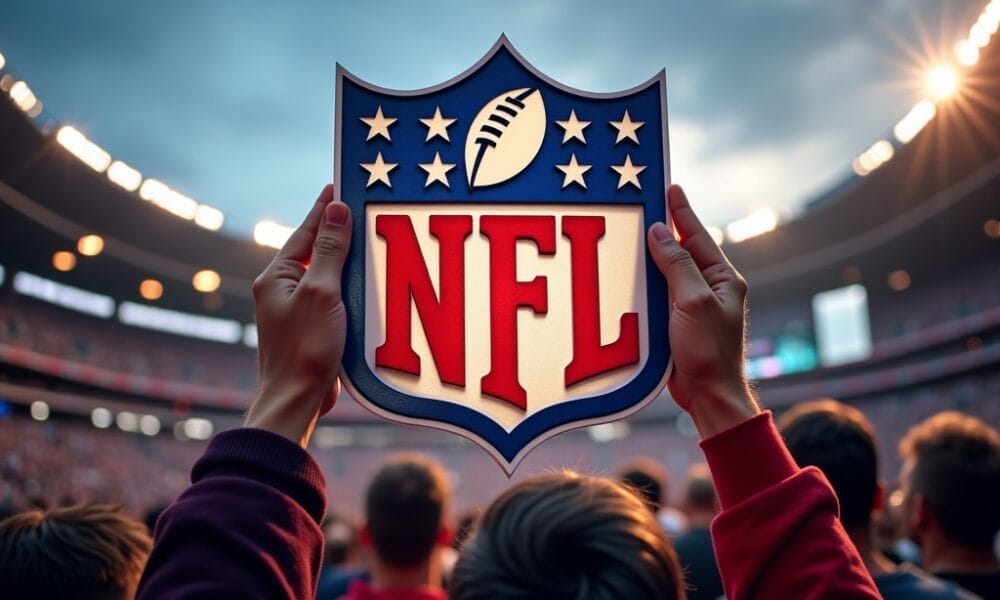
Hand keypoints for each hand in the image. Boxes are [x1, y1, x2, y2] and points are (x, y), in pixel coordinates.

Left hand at [244, 185, 352, 447]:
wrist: (296, 400)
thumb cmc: (305, 349)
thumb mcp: (322, 292)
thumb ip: (331, 251)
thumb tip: (336, 210)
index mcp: (275, 277)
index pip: (305, 232)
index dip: (324, 208)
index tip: (338, 184)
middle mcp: (280, 290)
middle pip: (314, 250)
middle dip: (335, 229)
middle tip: (357, 205)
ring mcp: (295, 310)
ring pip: (324, 273)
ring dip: (344, 257)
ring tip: (365, 237)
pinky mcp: (311, 328)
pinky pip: (331, 296)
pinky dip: (347, 284)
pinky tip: (364, 282)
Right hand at [647, 184, 758, 437]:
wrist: (708, 396)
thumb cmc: (709, 353)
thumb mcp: (693, 302)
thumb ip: (677, 265)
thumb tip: (660, 232)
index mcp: (724, 280)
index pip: (698, 237)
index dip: (681, 212)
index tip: (671, 187)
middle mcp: (711, 289)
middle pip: (683, 251)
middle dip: (664, 229)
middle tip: (647, 203)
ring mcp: (694, 306)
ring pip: (668, 272)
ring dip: (651, 256)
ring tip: (633, 234)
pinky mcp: (678, 323)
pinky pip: (659, 294)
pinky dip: (645, 282)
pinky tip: (629, 275)